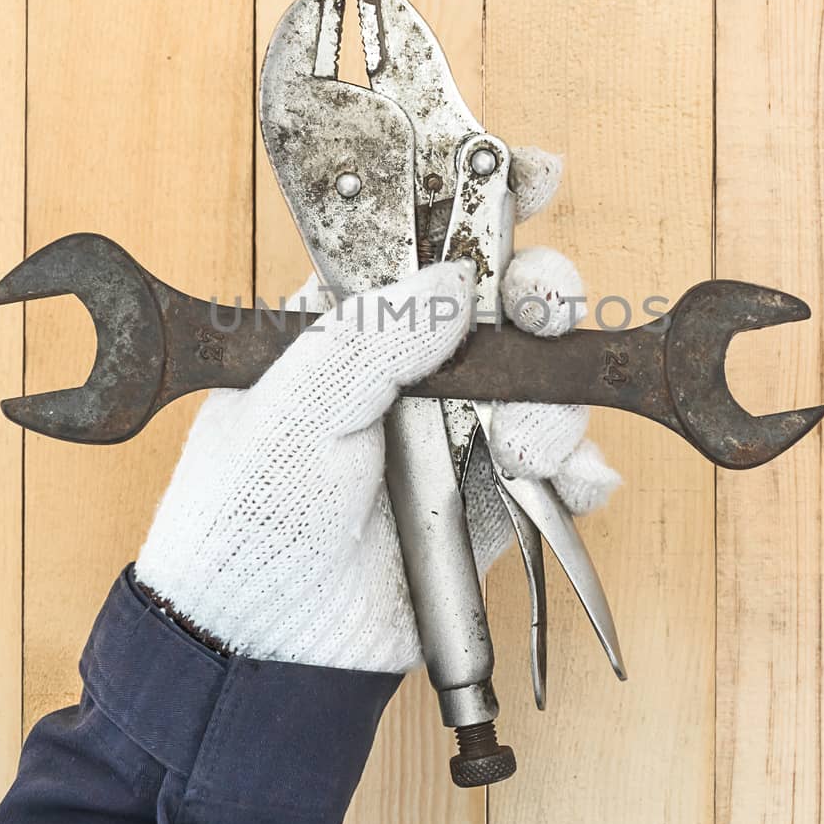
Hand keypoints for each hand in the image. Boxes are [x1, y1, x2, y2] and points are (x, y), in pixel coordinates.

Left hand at [135, 150, 618, 672]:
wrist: (261, 649)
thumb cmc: (244, 520)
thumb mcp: (291, 409)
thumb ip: (373, 338)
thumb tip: (452, 279)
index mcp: (348, 325)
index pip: (422, 240)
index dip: (478, 199)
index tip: (534, 174)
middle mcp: (411, 371)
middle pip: (504, 301)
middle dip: (540, 294)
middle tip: (542, 310)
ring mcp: (457, 434)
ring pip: (546, 383)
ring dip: (552, 404)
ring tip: (513, 448)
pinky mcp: (491, 501)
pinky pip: (562, 468)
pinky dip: (579, 470)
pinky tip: (563, 482)